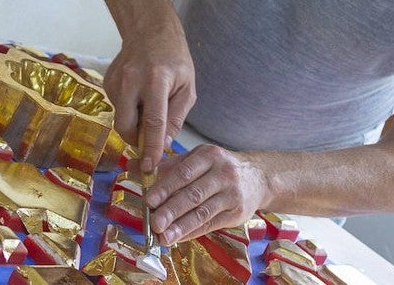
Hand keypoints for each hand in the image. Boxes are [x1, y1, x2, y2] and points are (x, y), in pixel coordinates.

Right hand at [103, 25, 195, 171]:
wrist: (149, 31)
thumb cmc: (174, 59)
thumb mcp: (186, 88)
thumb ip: (175, 118)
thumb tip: (162, 146)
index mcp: (156, 80)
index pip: (153, 122)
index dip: (151, 147)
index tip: (151, 167)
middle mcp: (131, 80)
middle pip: (126, 125)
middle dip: (136, 140)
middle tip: (149, 141)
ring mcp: (115, 80)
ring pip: (120, 119)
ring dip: (134, 123)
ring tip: (148, 106)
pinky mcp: (106, 82)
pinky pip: (117, 108)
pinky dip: (128, 111)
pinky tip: (139, 96)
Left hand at [145, 144, 268, 244]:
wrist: (258, 177)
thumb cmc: (219, 167)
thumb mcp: (197, 158)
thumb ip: (167, 166)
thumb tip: (134, 168)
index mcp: (209, 155)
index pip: (185, 172)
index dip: (166, 187)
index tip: (149, 200)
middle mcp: (223, 173)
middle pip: (193, 194)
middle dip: (172, 210)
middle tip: (154, 223)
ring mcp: (232, 194)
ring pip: (203, 212)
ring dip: (181, 227)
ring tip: (163, 237)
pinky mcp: (237, 213)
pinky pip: (211, 224)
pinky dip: (193, 232)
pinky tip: (178, 238)